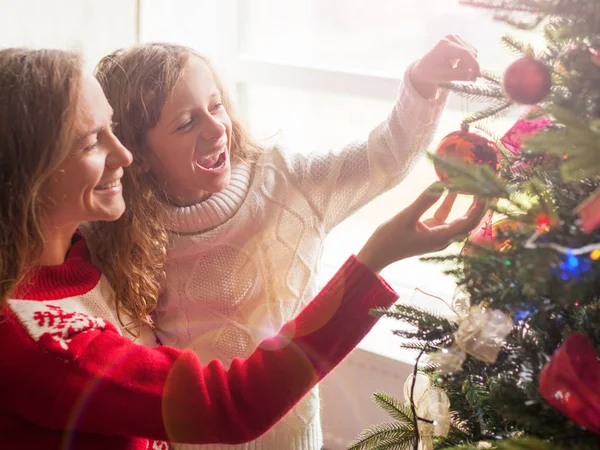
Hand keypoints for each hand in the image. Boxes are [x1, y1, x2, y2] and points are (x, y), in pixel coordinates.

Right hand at [357, 184, 486, 272]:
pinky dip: (449, 203)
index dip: (481, 206)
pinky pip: (445, 216)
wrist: (376, 254)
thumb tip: (442, 183)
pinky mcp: (429, 230)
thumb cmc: (389, 239)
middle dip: (478, 203)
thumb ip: (424, 201)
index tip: (487, 189)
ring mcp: (437, 234)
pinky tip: (451, 188)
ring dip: (465, 202)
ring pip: (458, 217)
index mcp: (441, 237)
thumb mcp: (406, 217)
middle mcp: (443, 238)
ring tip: (472, 183)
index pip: (469, 221)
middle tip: (485, 183)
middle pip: (469, 220)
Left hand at [410, 35, 479, 98]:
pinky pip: (470, 53)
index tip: (478, 76)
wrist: (423, 68)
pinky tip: (456, 64)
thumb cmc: (430, 73)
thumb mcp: (442, 76)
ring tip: (455, 70)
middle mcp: (451, 37)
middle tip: (467, 79)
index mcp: (445, 44)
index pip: (465, 53)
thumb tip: (472, 75)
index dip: (474, 64)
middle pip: (471, 53)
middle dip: (471, 67)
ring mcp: (456, 37)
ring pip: (472, 53)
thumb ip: (458, 75)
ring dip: (468, 64)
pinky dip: (466, 61)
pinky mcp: (460, 40)